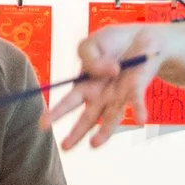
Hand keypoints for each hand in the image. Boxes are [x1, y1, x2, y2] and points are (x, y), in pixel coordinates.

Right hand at [43, 23, 165, 149]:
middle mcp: (101, 96)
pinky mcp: (137, 88)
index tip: (43, 125)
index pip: (68, 102)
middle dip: (76, 132)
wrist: (142, 37)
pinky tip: (139, 120)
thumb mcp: (91, 43)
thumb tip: (108, 72)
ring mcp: (119, 95)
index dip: (55, 113)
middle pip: (87, 117)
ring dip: (104, 131)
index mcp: (85, 85)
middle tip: (64, 147)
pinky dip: (138, 109)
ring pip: (111, 117)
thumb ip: (91, 58)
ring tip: (94, 145)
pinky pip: (136, 100)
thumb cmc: (112, 42)